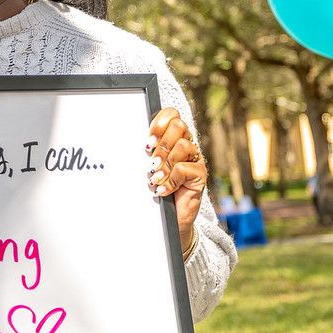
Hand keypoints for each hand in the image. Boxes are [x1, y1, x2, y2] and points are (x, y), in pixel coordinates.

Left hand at [146, 107, 207, 257]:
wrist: (169, 218)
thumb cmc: (156, 189)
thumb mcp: (147, 167)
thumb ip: (145, 152)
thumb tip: (133, 142)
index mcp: (172, 137)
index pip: (171, 115)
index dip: (159, 124)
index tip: (147, 143)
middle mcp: (185, 144)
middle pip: (179, 125)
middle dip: (162, 144)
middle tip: (151, 162)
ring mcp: (194, 159)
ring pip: (183, 145)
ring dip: (165, 164)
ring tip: (155, 179)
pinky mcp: (200, 175)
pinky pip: (185, 168)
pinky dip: (171, 180)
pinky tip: (163, 189)